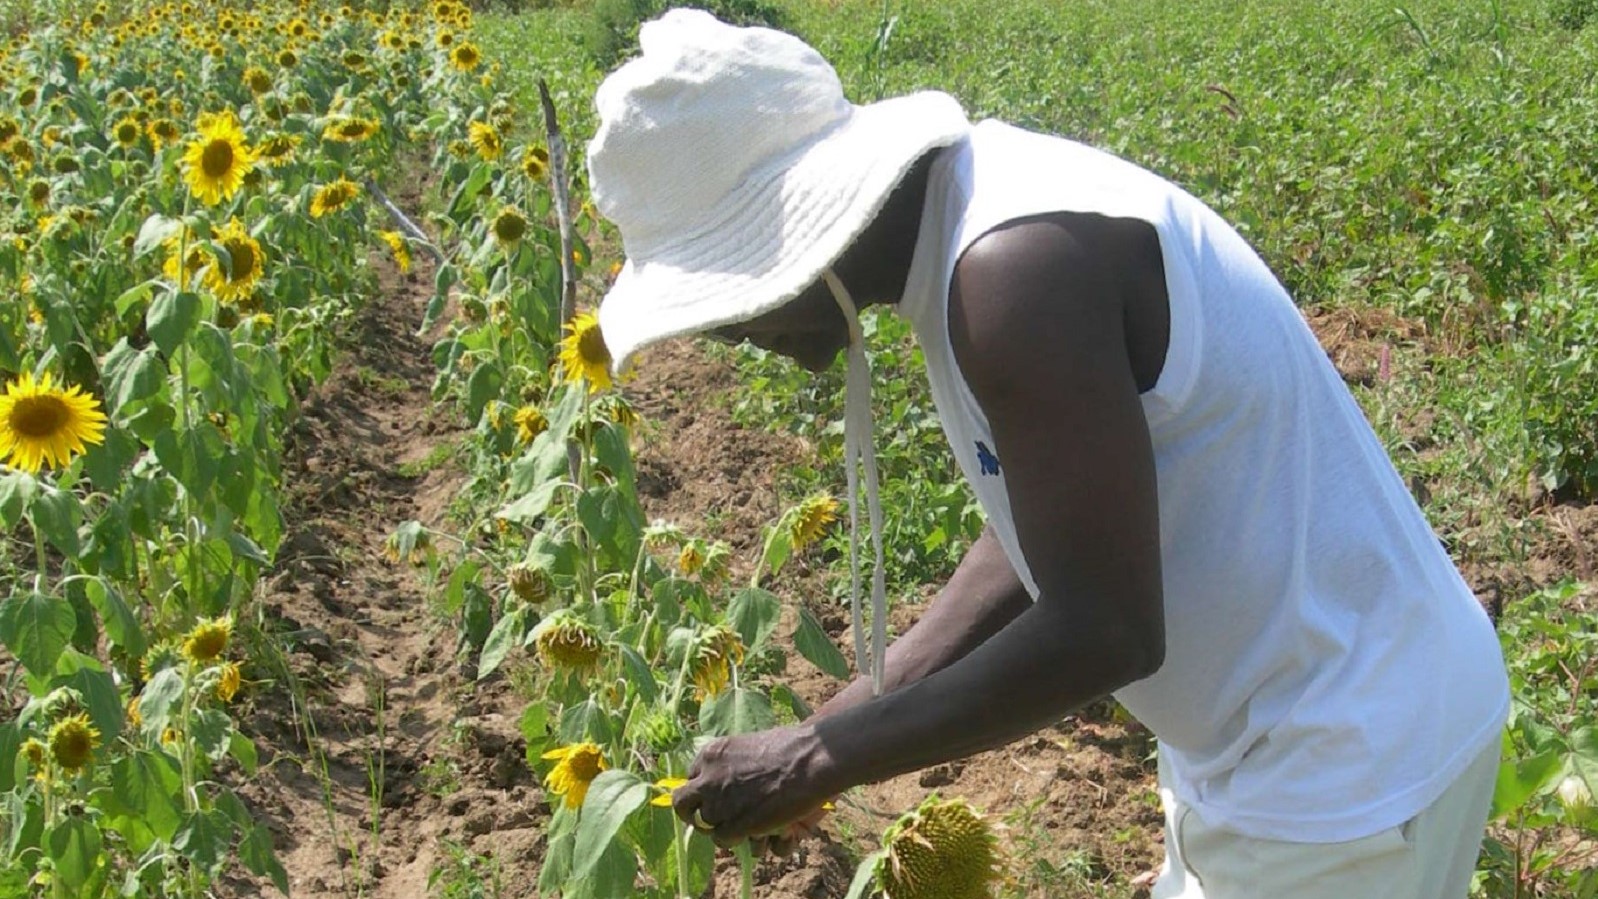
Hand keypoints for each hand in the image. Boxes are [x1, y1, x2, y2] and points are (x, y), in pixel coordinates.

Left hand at [671, 724, 836, 848]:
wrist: (806, 761)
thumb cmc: (788, 747)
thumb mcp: (748, 746)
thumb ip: (731, 763)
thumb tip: (730, 776)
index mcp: (710, 754)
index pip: (692, 777)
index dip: (705, 788)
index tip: (716, 794)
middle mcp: (707, 778)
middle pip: (683, 803)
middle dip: (692, 812)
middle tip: (708, 819)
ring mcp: (718, 803)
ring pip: (704, 824)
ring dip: (720, 825)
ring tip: (741, 822)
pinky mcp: (733, 825)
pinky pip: (722, 838)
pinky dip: (735, 837)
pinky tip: (752, 830)